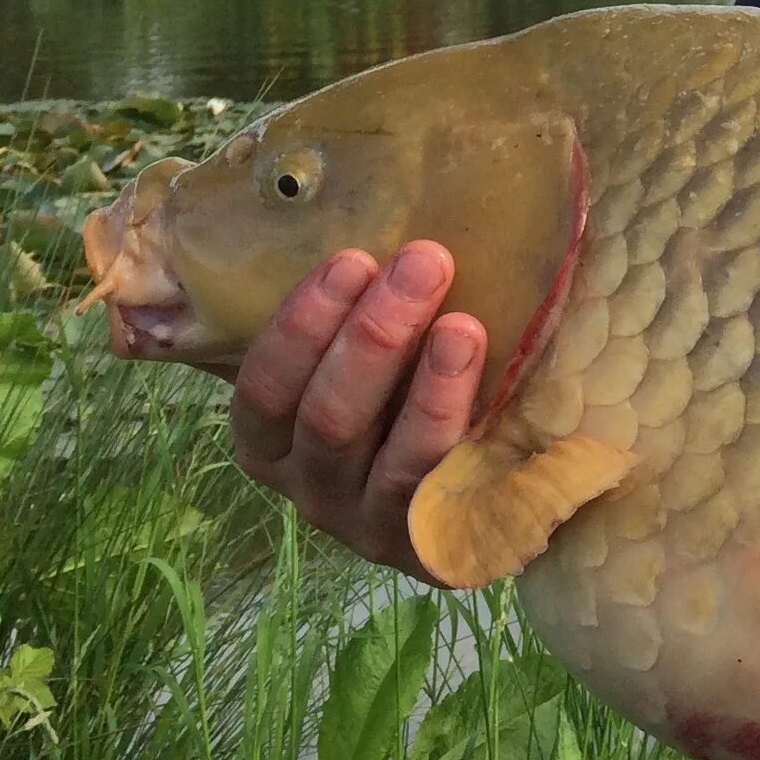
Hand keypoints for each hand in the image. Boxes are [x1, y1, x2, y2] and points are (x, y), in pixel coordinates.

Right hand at [227, 242, 487, 581]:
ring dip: (427, 385)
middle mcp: (313, 489)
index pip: (264, 389)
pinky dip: (468, 436)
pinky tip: (495, 389)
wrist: (478, 495)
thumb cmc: (401, 397)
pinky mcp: (436, 547)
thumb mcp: (357, 360)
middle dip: (374, 335)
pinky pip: (449, 492)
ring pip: (391, 459)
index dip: (302, 324)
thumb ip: (347, 312)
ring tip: (463, 323)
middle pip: (329, 417)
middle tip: (424, 262)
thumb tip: (367, 212)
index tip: (353, 258)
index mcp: (272, 442)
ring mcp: (375, 525)